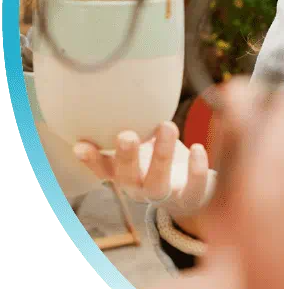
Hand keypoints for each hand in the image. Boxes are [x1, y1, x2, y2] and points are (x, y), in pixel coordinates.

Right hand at [73, 120, 214, 217]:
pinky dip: (195, 169)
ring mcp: (163, 195)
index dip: (91, 160)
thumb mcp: (146, 147)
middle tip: (126, 135)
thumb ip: (137, 128)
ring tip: (168, 125)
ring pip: (158, 183)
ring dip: (162, 155)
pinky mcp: (189, 198)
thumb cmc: (162, 163)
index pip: (103, 170)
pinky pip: (192, 189)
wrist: (191, 194)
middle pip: (127, 177)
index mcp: (125, 174)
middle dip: (126, 157)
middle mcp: (139, 188)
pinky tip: (197, 148)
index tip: (81, 145)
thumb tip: (128, 89)